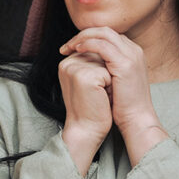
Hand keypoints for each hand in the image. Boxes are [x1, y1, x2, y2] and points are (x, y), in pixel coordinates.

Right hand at [58, 51, 112, 175]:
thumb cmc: (93, 106)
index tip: (93, 90)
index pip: (95, 54)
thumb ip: (93, 62)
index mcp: (68, 62)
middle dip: (106, 74)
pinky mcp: (84, 76)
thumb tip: (106, 49)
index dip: (102, 72)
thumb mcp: (91, 80)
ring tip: (99, 95)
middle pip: (101, 56)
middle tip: (96, 94)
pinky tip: (101, 97)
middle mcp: (68, 62)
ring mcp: (74, 68)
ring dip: (109, 78)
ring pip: (106, 62)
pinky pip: (108, 72)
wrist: (88, 129)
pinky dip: (110, 85)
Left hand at [60, 27, 168, 164]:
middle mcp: (134, 50)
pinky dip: (88, 44)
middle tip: (67, 45)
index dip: (89, 38)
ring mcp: (131, 55)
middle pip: (105, 31)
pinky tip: (77, 50)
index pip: (107, 35)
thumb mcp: (115, 81)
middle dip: (83, 34)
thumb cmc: (124, 105)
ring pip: (103, 33)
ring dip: (83, 37)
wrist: (137, 119)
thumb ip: (106, 68)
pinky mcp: (125, 64)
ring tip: (69, 47)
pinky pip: (103, 46)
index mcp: (132, 53)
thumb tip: (88, 63)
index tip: (73, 47)